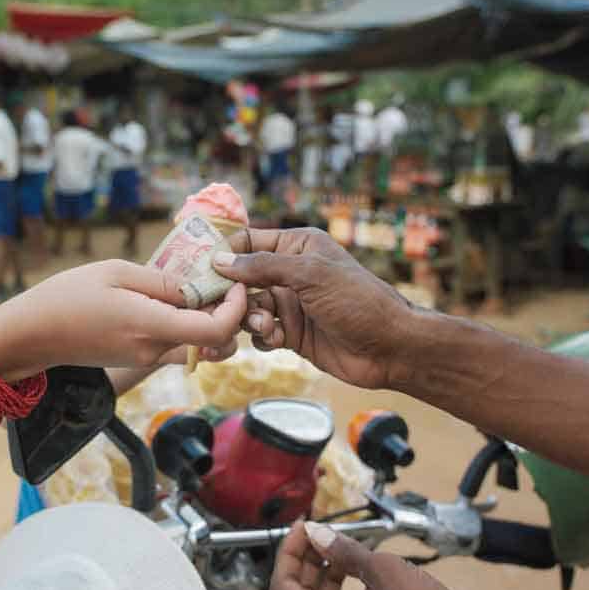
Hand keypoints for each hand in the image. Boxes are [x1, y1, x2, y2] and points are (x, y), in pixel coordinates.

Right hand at [0, 260, 245, 376]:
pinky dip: (188, 327)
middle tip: (226, 283)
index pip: (216, 331)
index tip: (235, 281)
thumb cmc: (66, 297)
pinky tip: (176, 300)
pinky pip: (176, 346)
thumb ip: (162, 281)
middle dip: (230, 315)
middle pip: (214, 343)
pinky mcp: (138, 359)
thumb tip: (199, 286)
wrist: (30, 336)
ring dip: (210, 322)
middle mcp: (154, 350)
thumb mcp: (116, 274)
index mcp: (151, 327)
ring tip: (201, 288)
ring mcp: (146, 359)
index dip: (236, 308)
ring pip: (197, 346)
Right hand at [212, 228, 413, 388]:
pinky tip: (276, 339)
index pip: (248, 242)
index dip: (224, 253)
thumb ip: (263, 267)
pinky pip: (260, 332)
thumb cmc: (357, 301)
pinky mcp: (291, 333)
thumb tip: (220, 261)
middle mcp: (290, 273)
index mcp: (297, 247)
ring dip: (249, 317)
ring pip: (248, 308)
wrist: (389, 347)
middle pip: (241, 279)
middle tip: (222, 305)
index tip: (200, 268)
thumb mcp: (310, 275)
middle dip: (231, 293)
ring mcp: (290, 304)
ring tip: (265, 325)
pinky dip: (261, 336)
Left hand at [271, 520, 490, 589]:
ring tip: (337, 545)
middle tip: (317, 532)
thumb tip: (317, 533)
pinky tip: (352, 567)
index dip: (290, 550)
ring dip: (322, 573)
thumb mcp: (382, 570)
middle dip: (305, 559)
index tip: (303, 527)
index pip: (283, 585)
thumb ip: (342, 550)